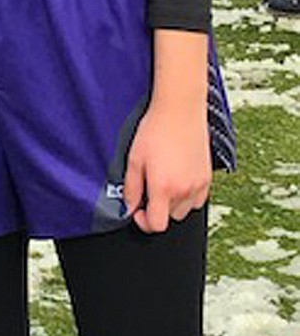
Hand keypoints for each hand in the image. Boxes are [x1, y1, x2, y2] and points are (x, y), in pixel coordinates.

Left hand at [122, 99, 211, 234]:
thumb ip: (131, 187)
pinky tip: (178, 180)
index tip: (137, 210)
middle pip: (170, 218)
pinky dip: (188, 197)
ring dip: (172, 204)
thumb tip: (129, 207)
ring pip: (185, 211)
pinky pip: (198, 200)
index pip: (156, 225)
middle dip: (157, 209)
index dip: (143, 222)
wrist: (180, 110)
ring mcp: (199, 185)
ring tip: (164, 182)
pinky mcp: (207, 178)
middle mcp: (184, 191)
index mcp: (164, 188)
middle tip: (149, 189)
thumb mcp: (134, 159)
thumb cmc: (156, 130)